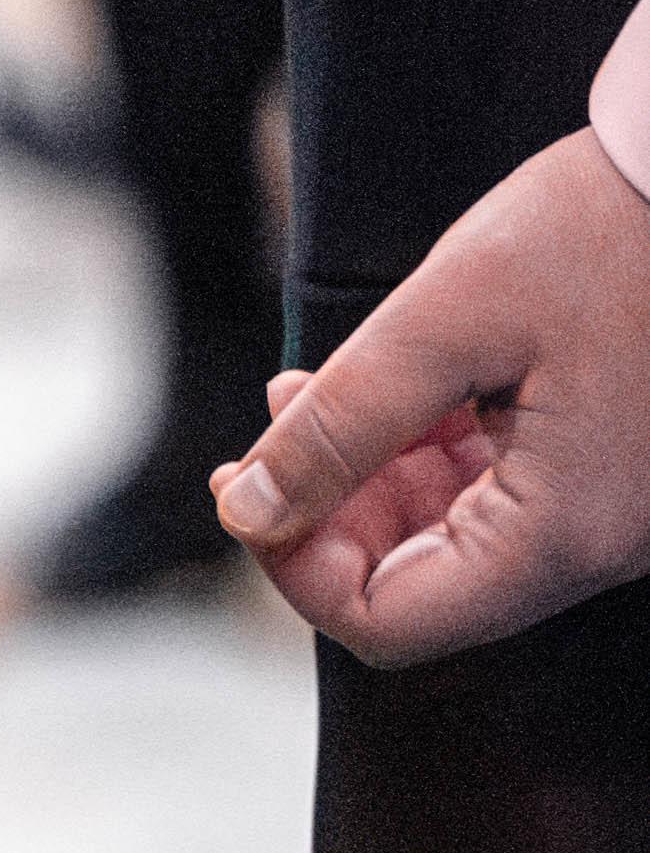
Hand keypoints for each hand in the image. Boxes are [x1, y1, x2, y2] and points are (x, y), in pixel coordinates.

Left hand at [211, 132, 649, 656]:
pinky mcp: (607, 473)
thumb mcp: (446, 318)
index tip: (245, 483)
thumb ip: (339, 424)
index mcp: (562, 535)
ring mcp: (606, 514)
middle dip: (327, 510)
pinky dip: (428, 452)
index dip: (294, 565)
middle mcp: (594, 548)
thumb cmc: (605, 229)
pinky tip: (396, 385)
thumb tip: (247, 510)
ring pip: (448, 541)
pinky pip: (498, 497)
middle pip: (414, 587)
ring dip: (370, 476)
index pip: (386, 623)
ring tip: (320, 386)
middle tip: (280, 415)